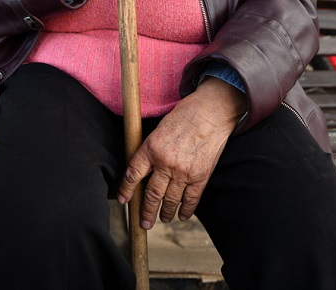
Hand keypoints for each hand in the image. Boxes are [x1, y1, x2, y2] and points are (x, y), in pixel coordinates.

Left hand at [117, 77, 246, 228]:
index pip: (133, 175)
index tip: (124, 200)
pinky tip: (182, 216)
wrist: (211, 112)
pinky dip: (186, 210)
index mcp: (151, 148)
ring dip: (165, 212)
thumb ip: (151, 149)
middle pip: (152, 194)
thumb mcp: (159, 129)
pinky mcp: (201, 176)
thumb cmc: (185, 115)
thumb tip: (145, 169)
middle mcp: (165, 163)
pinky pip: (191, 199)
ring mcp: (184, 172)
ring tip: (162, 219)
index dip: (126, 190)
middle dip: (146, 211)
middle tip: (144, 223)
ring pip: (171, 200)